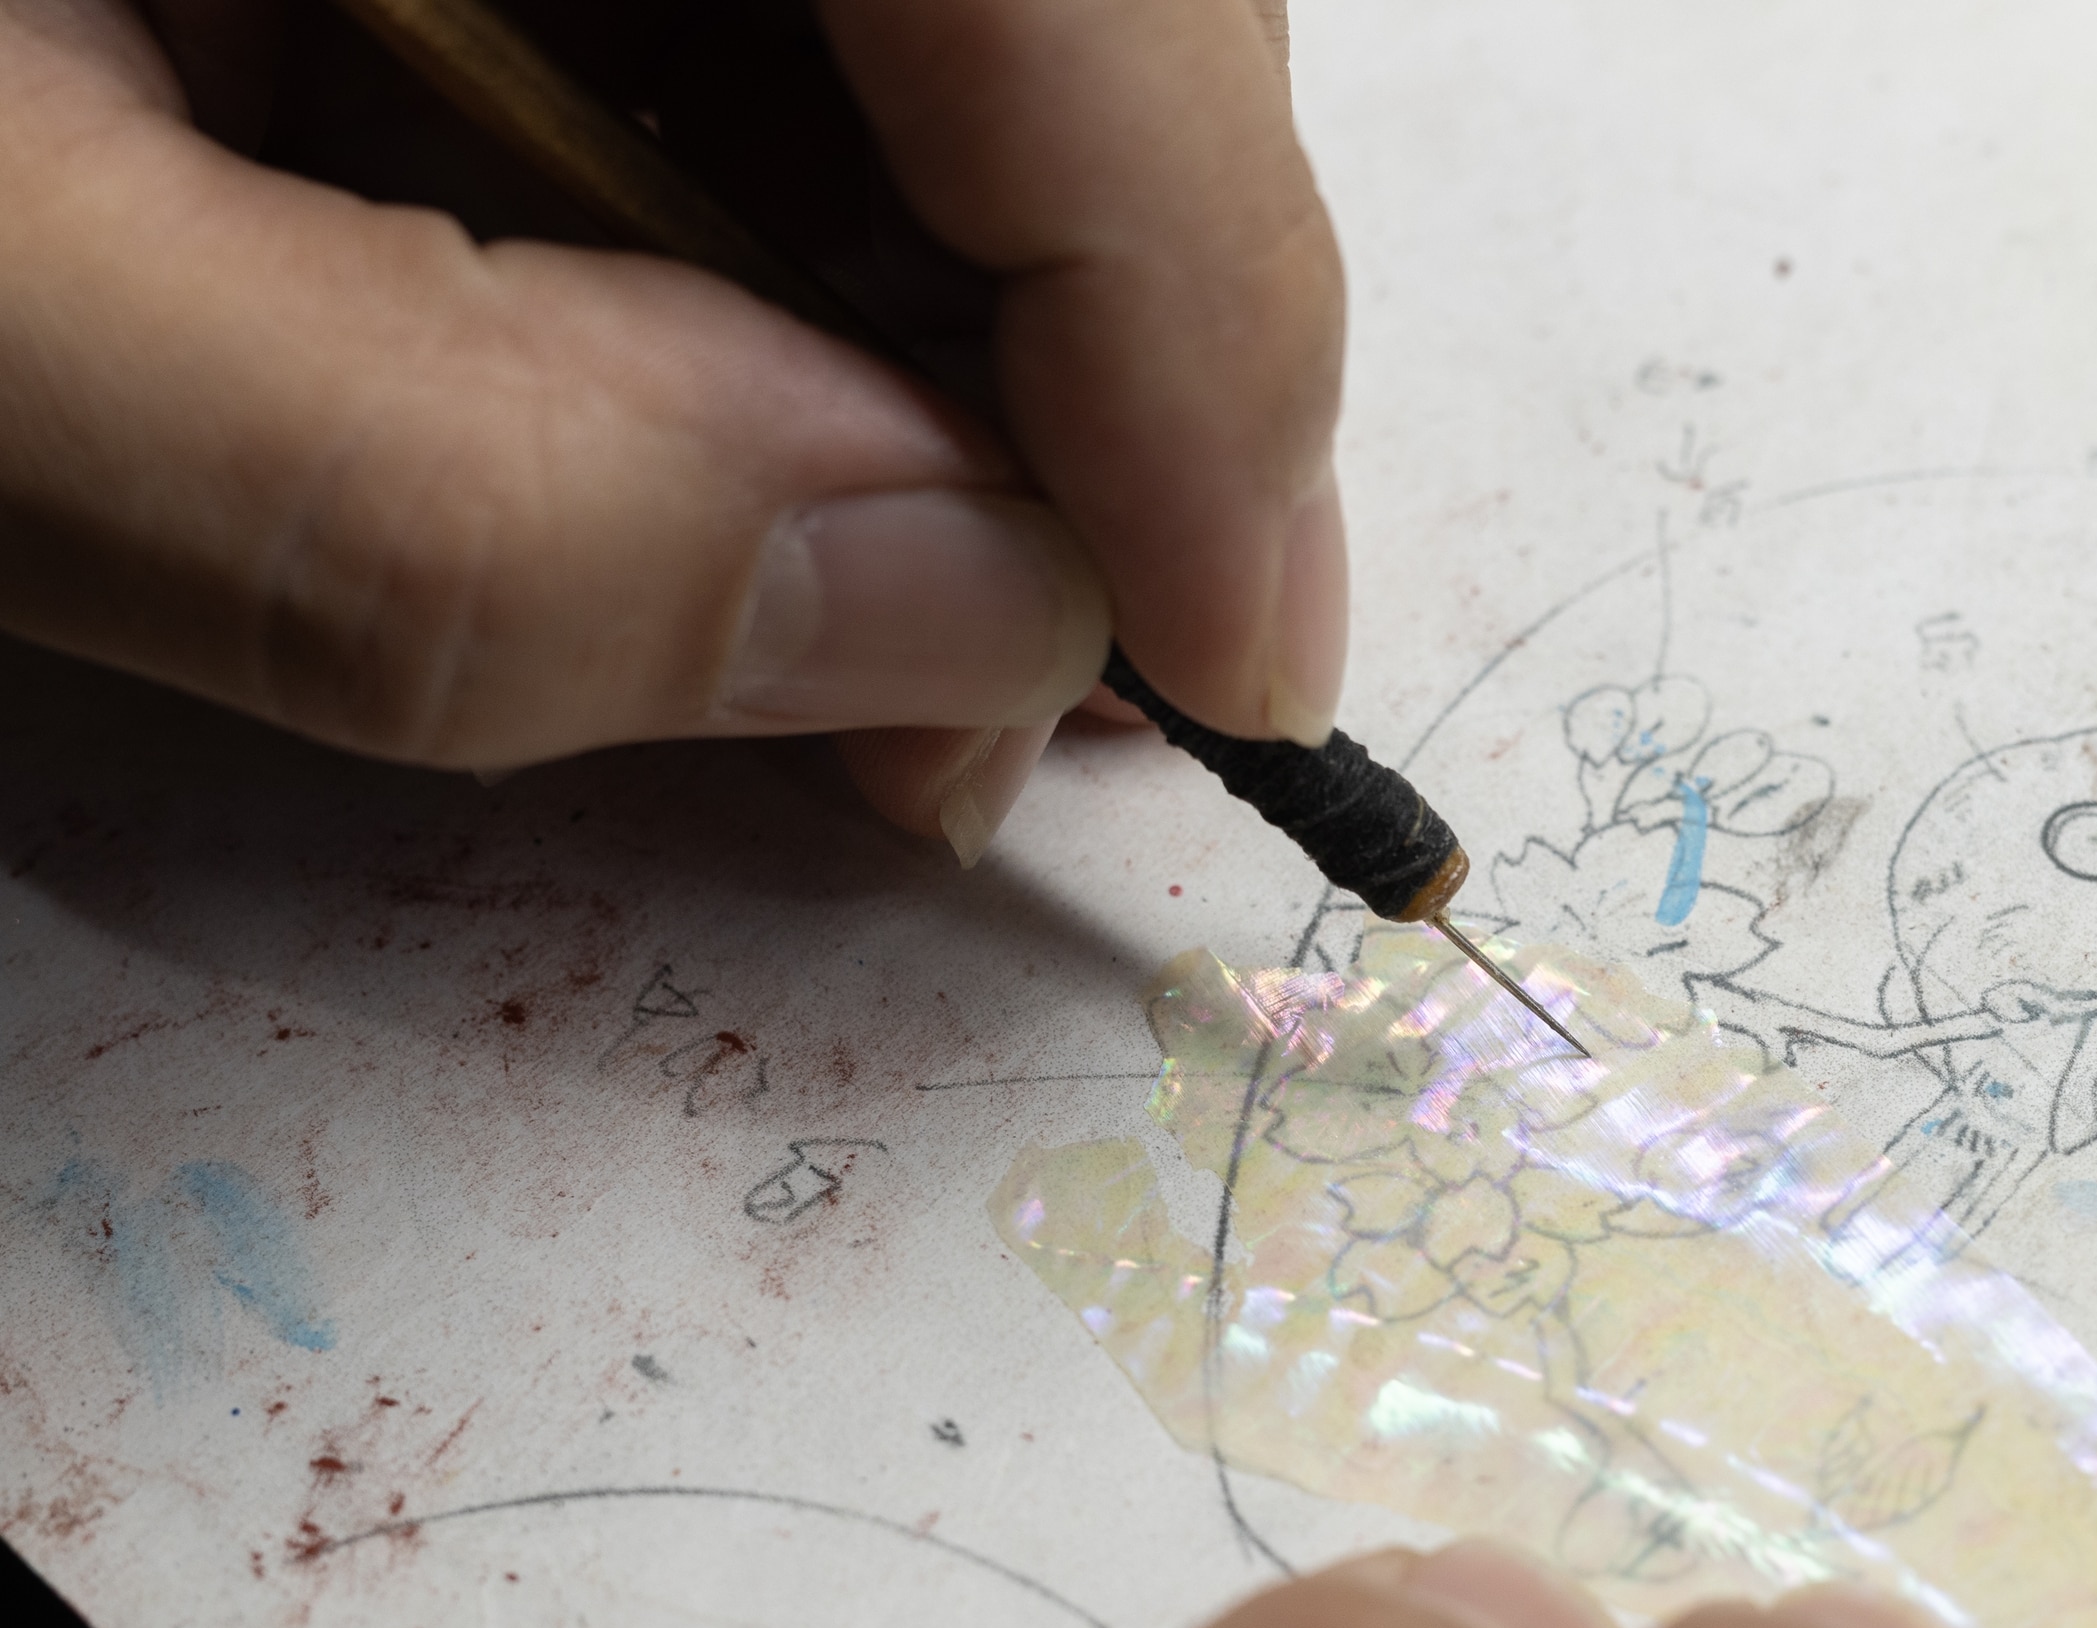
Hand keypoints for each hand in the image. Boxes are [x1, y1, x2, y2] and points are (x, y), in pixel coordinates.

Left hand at [0, 0, 1344, 857]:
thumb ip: (447, 501)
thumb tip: (957, 622)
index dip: (1202, 317)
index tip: (1236, 656)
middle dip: (1074, 351)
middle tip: (971, 680)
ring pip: (937, 20)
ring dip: (928, 319)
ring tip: (812, 578)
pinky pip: (766, 18)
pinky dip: (770, 220)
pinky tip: (670, 372)